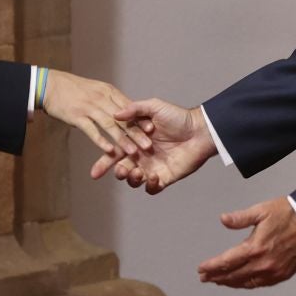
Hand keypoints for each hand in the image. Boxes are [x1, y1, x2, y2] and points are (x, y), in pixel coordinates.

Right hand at [42, 71, 151, 159]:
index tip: (152, 130)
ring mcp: (89, 107)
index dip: (140, 119)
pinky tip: (109, 151)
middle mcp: (101, 99)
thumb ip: (111, 99)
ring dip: (122, 139)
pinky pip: (91, 129)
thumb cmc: (74, 89)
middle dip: (136, 133)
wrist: (50, 84)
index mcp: (109, 92)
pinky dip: (100, 140)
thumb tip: (125, 112)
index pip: (128, 107)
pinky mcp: (77, 116)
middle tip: (148, 147)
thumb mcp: (96, 89)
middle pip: (122, 118)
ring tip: (132, 152)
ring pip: (110, 125)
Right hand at [91, 99, 214, 194]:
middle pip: (122, 169)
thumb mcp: (154, 107)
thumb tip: (115, 115)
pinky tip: (153, 176)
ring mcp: (153, 167)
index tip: (95, 172)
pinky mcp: (165, 177)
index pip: (115, 153)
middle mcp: (141, 156)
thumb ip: (134, 110)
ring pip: (134, 180)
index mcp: (135, 141)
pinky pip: (152, 188)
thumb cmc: (178, 117)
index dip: (103, 163)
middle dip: (117, 172)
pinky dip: (150, 186)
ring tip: (137, 171)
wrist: (200, 129)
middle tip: (121, 170)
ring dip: (132, 179)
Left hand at [197, 197, 295, 288]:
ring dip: (230, 282)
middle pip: (234, 275)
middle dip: (217, 277)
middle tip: (204, 278)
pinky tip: (240, 282)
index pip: (227, 261)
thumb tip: (223, 219)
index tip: (201, 269)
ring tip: (219, 281)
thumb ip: (240, 218)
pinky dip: (247, 284)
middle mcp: (264, 263)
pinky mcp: (283, 274)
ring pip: (246, 282)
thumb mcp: (261, 210)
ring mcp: (274, 271)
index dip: (212, 266)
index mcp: (255, 247)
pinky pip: (260, 284)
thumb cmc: (288, 214)